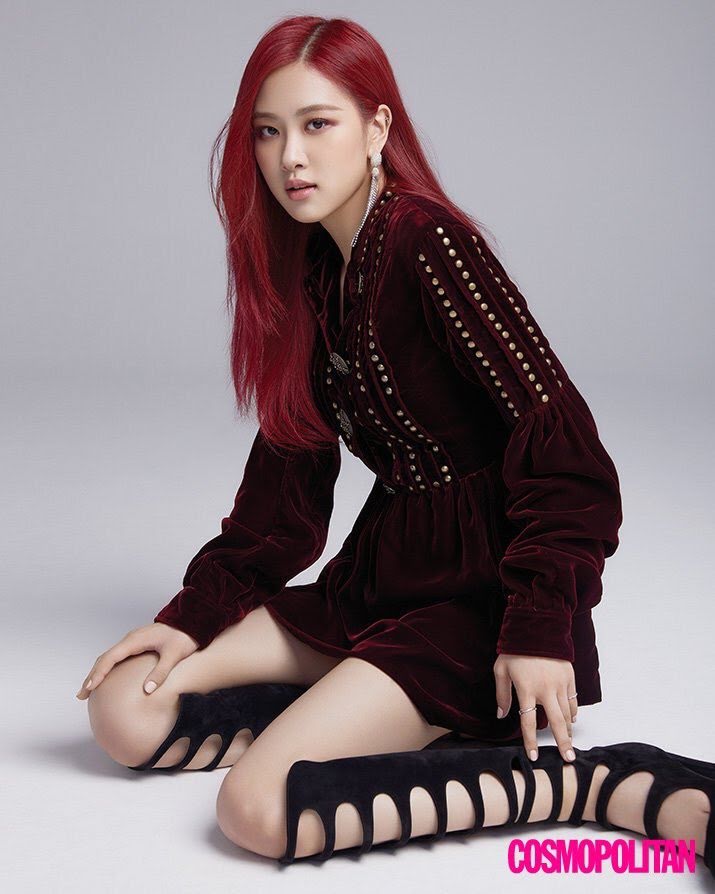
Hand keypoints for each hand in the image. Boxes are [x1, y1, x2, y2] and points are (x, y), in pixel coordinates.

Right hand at [75, 623, 198, 699]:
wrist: (192, 621)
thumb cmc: (184, 636)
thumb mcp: (174, 655)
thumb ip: (161, 672)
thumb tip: (147, 690)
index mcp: (135, 640)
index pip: (110, 658)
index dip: (98, 673)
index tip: (89, 688)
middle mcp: (131, 639)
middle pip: (105, 658)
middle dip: (92, 676)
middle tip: (82, 694)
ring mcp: (133, 641)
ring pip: (110, 657)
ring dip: (98, 672)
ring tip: (89, 690)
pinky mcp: (138, 644)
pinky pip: (118, 656)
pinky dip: (108, 668)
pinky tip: (107, 678)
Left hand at [494, 653, 577, 762]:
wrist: (536, 627)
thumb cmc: (514, 650)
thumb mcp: (501, 670)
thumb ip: (502, 695)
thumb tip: (501, 715)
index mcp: (527, 689)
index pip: (529, 722)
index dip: (531, 741)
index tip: (534, 757)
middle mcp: (545, 689)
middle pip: (556, 723)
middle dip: (563, 743)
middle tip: (568, 759)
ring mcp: (560, 683)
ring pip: (567, 713)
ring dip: (568, 729)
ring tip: (568, 742)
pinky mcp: (569, 677)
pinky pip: (573, 699)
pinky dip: (572, 712)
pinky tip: (571, 719)